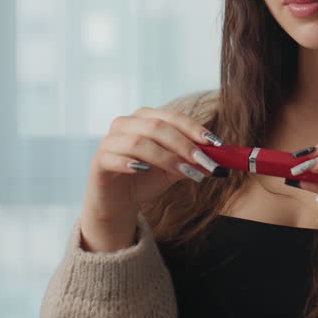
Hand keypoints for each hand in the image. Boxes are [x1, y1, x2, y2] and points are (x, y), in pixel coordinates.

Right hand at [80, 107, 222, 250]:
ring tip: (184, 173)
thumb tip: (217, 161)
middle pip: (157, 127)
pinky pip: (114, 157)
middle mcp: (126, 123)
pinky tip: (144, 170)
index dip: (194, 129)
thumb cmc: (146, 179)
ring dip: (165, 157)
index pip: (173, 117)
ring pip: (138, 141)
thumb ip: (192, 162)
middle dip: (184, 145)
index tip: (215, 144)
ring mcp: (110, 140)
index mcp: (146, 118)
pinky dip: (131, 163)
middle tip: (204, 163)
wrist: (118, 201)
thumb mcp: (174, 169)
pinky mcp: (99, 160)